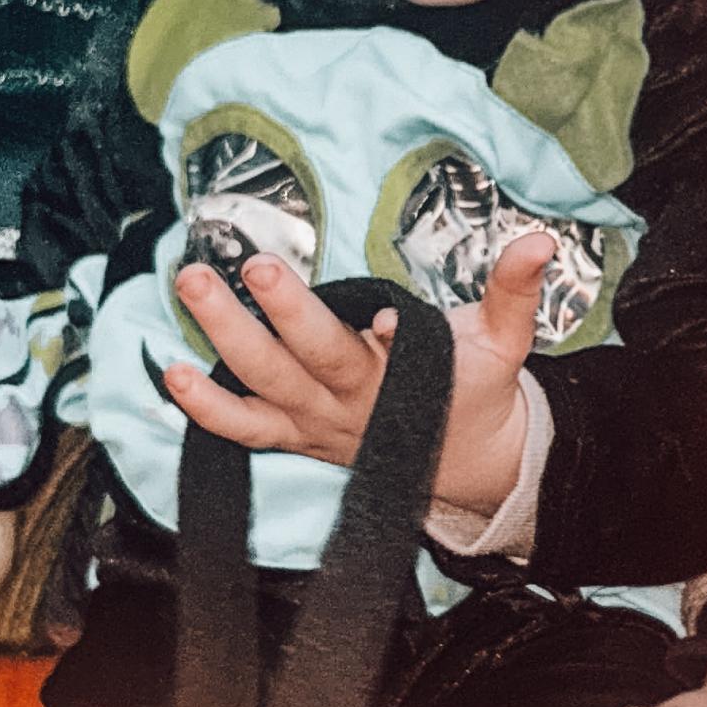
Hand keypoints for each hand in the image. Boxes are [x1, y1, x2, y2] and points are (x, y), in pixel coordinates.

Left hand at [161, 233, 548, 514]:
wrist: (462, 464)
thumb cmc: (476, 389)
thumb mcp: (505, 341)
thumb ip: (515, 291)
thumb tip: (538, 241)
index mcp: (401, 378)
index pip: (390, 354)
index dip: (388, 335)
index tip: (382, 319)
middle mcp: (350, 402)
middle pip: (310, 359)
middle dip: (281, 314)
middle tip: (251, 265)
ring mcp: (315, 422)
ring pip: (262, 386)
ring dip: (223, 338)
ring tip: (192, 284)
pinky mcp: (293, 436)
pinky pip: (240, 430)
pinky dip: (203, 407)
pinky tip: (168, 372)